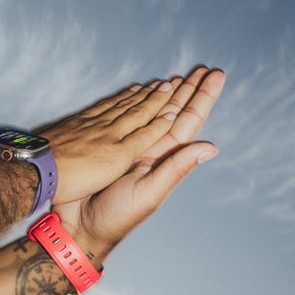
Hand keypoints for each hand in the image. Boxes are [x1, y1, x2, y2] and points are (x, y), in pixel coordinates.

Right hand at [55, 67, 225, 260]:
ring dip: (166, 95)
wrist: (80, 225)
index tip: (215, 76)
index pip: (188, 123)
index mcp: (163, 160)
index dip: (201, 99)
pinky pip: (127, 120)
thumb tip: (211, 148)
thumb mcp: (151, 192)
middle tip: (203, 69)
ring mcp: (129, 150)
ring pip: (153, 115)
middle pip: (174, 115)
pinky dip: (136, 105)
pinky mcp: (108, 148)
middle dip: (188, 91)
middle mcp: (150, 152)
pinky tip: (141, 94)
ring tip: (176, 76)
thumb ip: (177, 168)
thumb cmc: (117, 216)